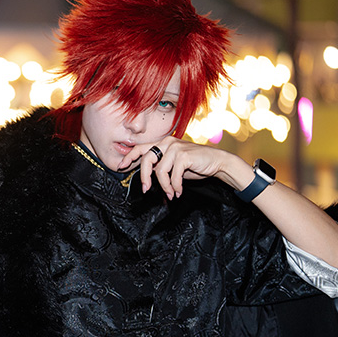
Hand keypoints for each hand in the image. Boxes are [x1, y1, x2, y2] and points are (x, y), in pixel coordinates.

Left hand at [119, 137, 249, 199]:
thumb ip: (160, 167)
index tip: (121, 167)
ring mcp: (175, 147)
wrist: (217, 162)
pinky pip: (173, 175)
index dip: (129, 157)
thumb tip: (145, 175)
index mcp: (162, 143)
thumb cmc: (195, 165)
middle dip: (144, 177)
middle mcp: (167, 143)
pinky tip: (179, 191)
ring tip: (171, 194)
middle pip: (146, 160)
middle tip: (145, 190)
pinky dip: (175, 186)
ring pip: (160, 171)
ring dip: (165, 186)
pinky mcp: (183, 155)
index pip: (141, 148)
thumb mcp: (174, 165)